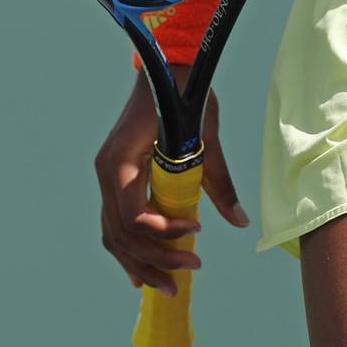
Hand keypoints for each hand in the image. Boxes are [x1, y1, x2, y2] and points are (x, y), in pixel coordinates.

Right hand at [94, 68, 247, 296]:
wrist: (168, 62)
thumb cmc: (187, 92)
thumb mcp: (206, 134)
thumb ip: (219, 180)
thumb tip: (240, 221)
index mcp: (121, 160)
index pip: (133, 215)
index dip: (163, 232)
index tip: (197, 231)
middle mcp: (106, 172)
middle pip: (119, 234)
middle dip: (152, 260)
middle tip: (184, 279)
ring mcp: (107, 175)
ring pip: (113, 234)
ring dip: (140, 262)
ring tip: (169, 284)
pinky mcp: (115, 176)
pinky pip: (115, 221)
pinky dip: (129, 247)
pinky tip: (143, 270)